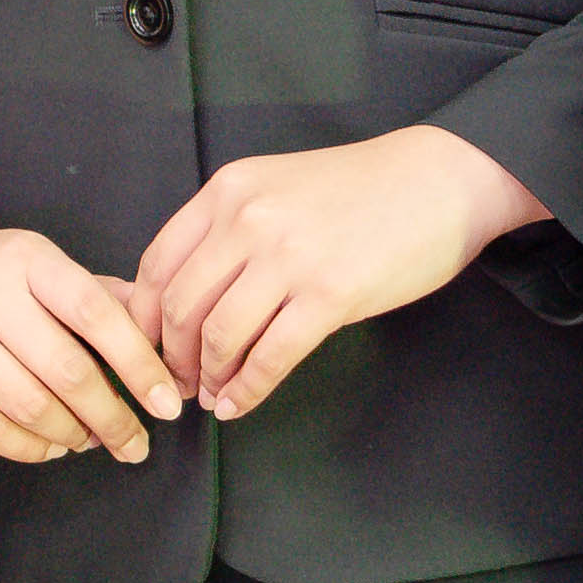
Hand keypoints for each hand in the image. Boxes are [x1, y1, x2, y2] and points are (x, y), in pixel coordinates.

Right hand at [0, 229, 173, 464]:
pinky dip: (31, 449)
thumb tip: (162, 340)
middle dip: (113, 417)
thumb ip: (100, 297)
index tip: (165, 404)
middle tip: (136, 444)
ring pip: (30, 406)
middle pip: (66, 370)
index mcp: (27, 258)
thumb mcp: (40, 267)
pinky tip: (51, 446)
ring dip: (73, 436)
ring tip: (90, 441)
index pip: (94, 312)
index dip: (137, 363)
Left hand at [133, 131, 539, 420]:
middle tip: (176, 383)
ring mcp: (289, 258)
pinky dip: (248, 389)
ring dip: (209, 377)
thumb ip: (229, 228)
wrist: (439, 180)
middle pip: (181, 306)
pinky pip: (271, 356)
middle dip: (172, 356)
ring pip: (221, 335)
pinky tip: (240, 402)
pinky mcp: (330, 295)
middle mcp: (248, 221)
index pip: (158, 264)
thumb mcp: (275, 187)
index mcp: (228, 191)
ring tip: (211, 396)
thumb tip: (188, 294)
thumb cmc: (359, 188)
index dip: (144, 318)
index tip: (146, 348)